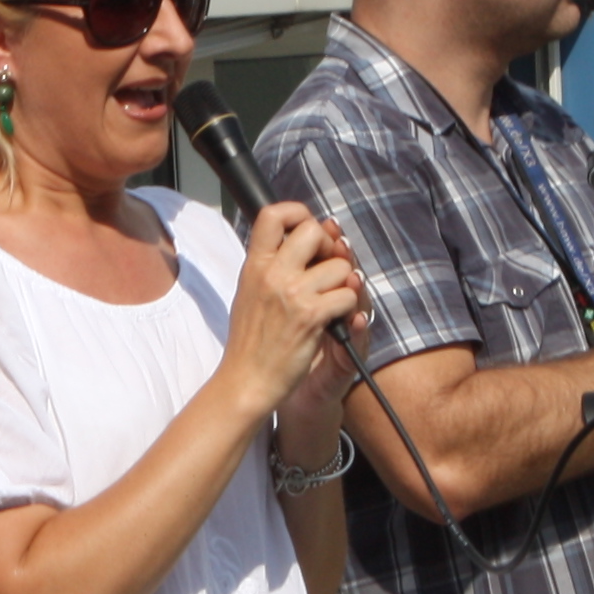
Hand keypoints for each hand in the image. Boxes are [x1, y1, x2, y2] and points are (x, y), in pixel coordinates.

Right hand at [221, 199, 363, 430]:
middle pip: (314, 231)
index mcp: (254, 265)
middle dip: (329, 247)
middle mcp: (272, 274)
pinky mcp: (312, 317)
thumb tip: (295, 237)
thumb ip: (269, 264)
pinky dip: (347, 308)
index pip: (273, 214)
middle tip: (327, 267)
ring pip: (340, 267)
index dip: (299, 213)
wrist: (246, 379)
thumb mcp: (248, 291)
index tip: (308, 230)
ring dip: (343, 284)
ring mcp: (293, 294)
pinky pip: (347, 296)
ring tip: (328, 302)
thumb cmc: (250, 340)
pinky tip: (333, 320)